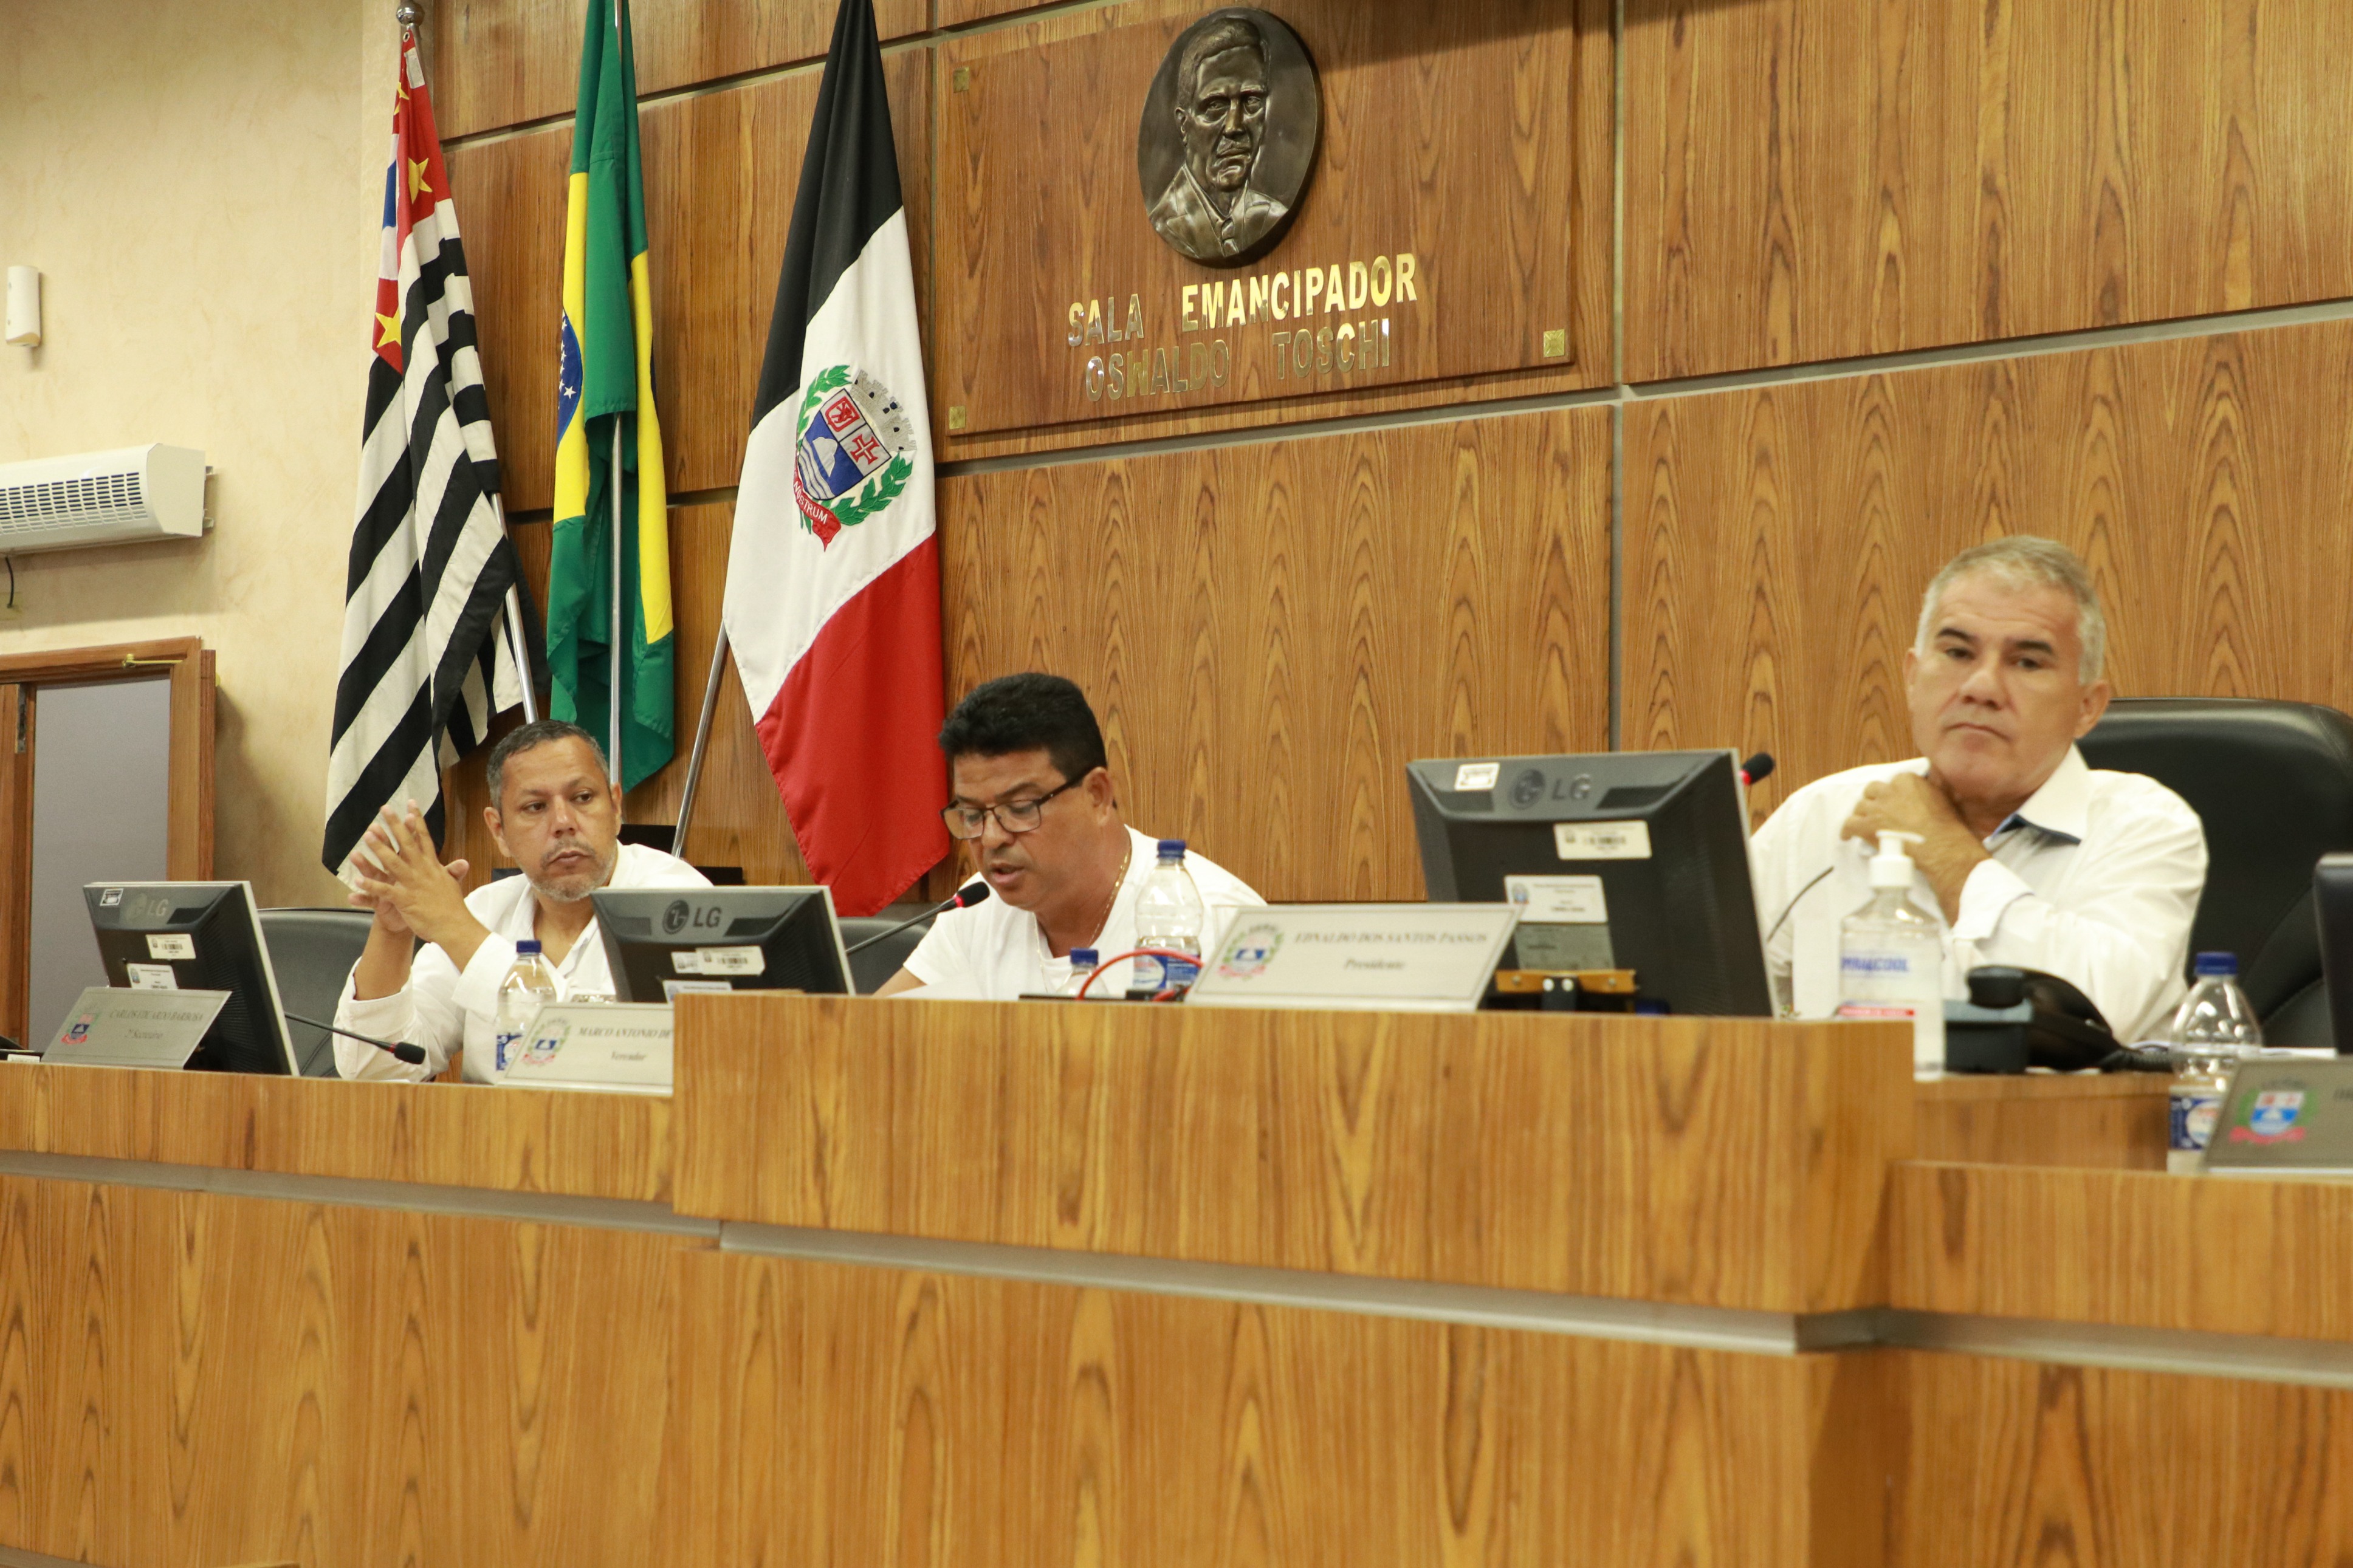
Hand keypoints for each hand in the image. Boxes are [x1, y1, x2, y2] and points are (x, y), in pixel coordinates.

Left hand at [349, 802, 486, 955]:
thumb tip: (463, 862)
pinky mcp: (405, 900)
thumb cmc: (452, 908)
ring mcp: (413, 884)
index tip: (411, 805)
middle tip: (384, 808)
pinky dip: (371, 886)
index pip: (424, 839)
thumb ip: (453, 872)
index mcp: (433, 867)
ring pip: (393, 862)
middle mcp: (422, 871)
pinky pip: (385, 891)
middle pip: (406, 843)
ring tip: (367, 835)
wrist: (455, 927)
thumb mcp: (452, 886)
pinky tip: (357, 881)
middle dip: (395, 825)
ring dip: (379, 848)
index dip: (417, 822)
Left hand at [1840, 773, 1988, 920]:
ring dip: (1862, 815)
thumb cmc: (1946, 825)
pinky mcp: (1866, 826)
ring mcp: (1876, 808)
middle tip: (1879, 813)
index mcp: (1906, 781)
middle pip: (1872, 791)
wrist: (1939, 846)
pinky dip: (1847, 830)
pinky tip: (1848, 836)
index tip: (1894, 802)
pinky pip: (1849, 824)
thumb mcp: (1943, 797)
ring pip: (1860, 806)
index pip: (1892, 782)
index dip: (1891, 794)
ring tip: (1866, 825)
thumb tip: (1930, 783)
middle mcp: (1888, 790)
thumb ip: (1931, 787)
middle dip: (1874, 801)